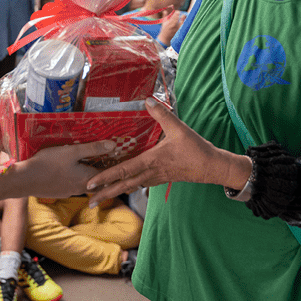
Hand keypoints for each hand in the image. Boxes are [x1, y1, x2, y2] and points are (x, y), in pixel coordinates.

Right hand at [18, 140, 117, 199]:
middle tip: (107, 157)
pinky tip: (70, 167)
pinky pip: (74, 183)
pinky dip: (77, 176)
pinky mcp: (60, 191)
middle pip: (98, 180)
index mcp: (87, 179)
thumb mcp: (72, 151)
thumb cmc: (49, 163)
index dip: (115, 165)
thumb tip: (114, 145)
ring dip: (89, 172)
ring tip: (89, 159)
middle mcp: (81, 188)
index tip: (120, 157)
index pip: (108, 174)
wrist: (24, 181)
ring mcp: (69, 191)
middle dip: (103, 170)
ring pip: (85, 182)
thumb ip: (93, 149)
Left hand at [86, 98, 240, 206]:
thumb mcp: (178, 128)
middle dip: (105, 193)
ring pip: (130, 186)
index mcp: (150, 162)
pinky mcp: (161, 178)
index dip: (105, 177)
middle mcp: (150, 173)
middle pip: (123, 185)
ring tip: (101, 196)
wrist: (211, 167)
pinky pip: (140, 184)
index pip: (123, 171)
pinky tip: (125, 186)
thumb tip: (147, 100)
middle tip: (88, 200)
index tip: (90, 183)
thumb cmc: (195, 149)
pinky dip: (128, 186)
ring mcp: (155, 178)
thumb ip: (161, 114)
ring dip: (115, 192)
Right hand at [157, 7, 184, 46]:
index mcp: (168, 24)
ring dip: (183, 21)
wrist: (165, 38)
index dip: (176, 14)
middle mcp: (172, 27)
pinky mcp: (178, 33)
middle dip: (181, 17)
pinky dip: (184, 25)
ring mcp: (175, 30)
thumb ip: (164, 16)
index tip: (178, 11)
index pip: (173, 17)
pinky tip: (186, 23)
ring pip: (181, 25)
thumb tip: (165, 11)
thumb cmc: (164, 30)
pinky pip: (182, 29)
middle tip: (184, 14)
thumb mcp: (163, 23)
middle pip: (178, 21)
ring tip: (186, 18)